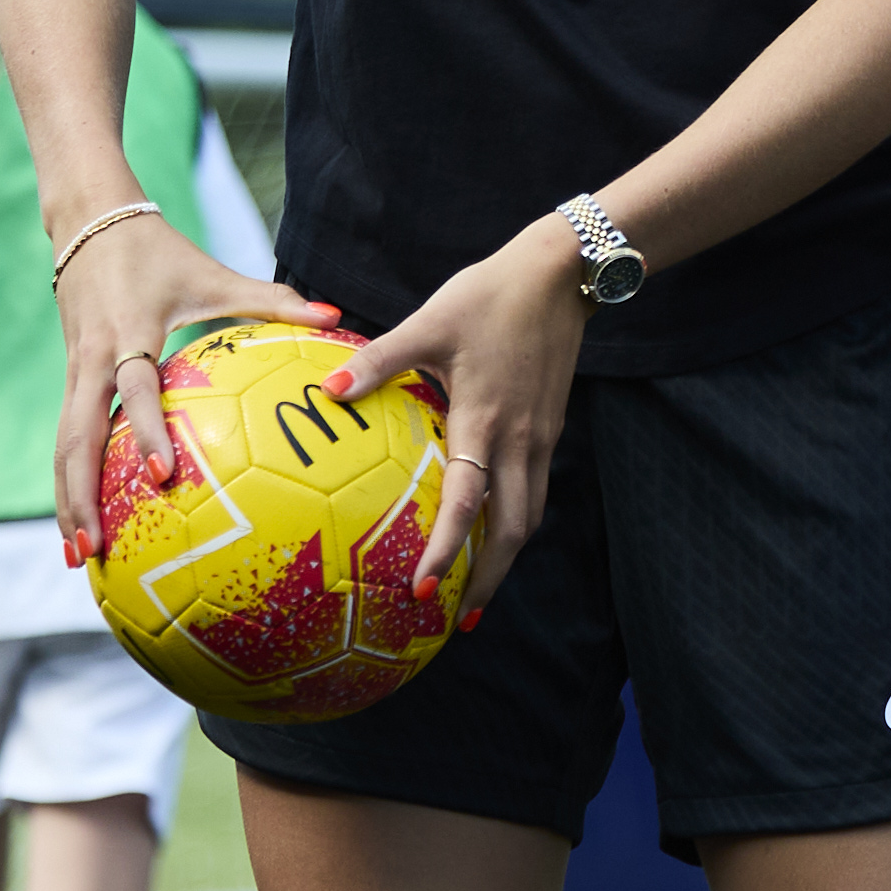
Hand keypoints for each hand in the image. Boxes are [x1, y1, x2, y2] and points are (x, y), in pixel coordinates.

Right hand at [49, 207, 321, 554]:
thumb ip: (275, 301)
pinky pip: (66, 439)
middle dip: (81, 494)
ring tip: (78, 557)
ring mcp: (73, 373)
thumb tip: (338, 318)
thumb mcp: (215, 273)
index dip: (148, 430)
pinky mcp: (69, 381)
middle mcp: (93, 361)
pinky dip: (68, 482)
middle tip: (96, 549)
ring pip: (62, 446)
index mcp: (128, 334)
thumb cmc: (160, 250)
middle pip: (76, 437)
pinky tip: (80, 526)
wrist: (88, 220)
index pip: (136, 390)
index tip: (165, 475)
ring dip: (66, 500)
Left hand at [332, 221, 586, 626]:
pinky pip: (534, 489)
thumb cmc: (489, 295)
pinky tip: (494, 526)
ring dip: (507, 556)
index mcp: (487, 422)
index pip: (468, 505)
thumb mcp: (429, 322)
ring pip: (531, 515)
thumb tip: (328, 391)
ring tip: (480, 588)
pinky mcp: (549, 427)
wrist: (562, 273)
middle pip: (514, 531)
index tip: (423, 592)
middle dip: (490, 579)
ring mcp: (541, 438)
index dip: (446, 553)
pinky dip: (515, 520)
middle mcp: (521, 441)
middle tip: (462, 617)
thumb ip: (379, 361)